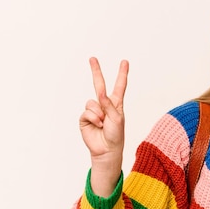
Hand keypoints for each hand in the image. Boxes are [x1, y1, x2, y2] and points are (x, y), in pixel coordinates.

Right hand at [79, 57, 127, 194]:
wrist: (107, 150)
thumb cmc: (116, 135)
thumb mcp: (117, 119)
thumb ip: (109, 105)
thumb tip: (100, 93)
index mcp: (116, 104)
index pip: (119, 86)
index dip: (122, 74)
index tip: (124, 62)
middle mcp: (104, 105)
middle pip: (99, 85)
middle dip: (96, 71)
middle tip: (92, 58)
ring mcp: (94, 111)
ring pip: (92, 102)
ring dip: (99, 114)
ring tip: (103, 124)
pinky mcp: (85, 118)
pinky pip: (87, 112)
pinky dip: (93, 118)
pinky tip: (97, 125)